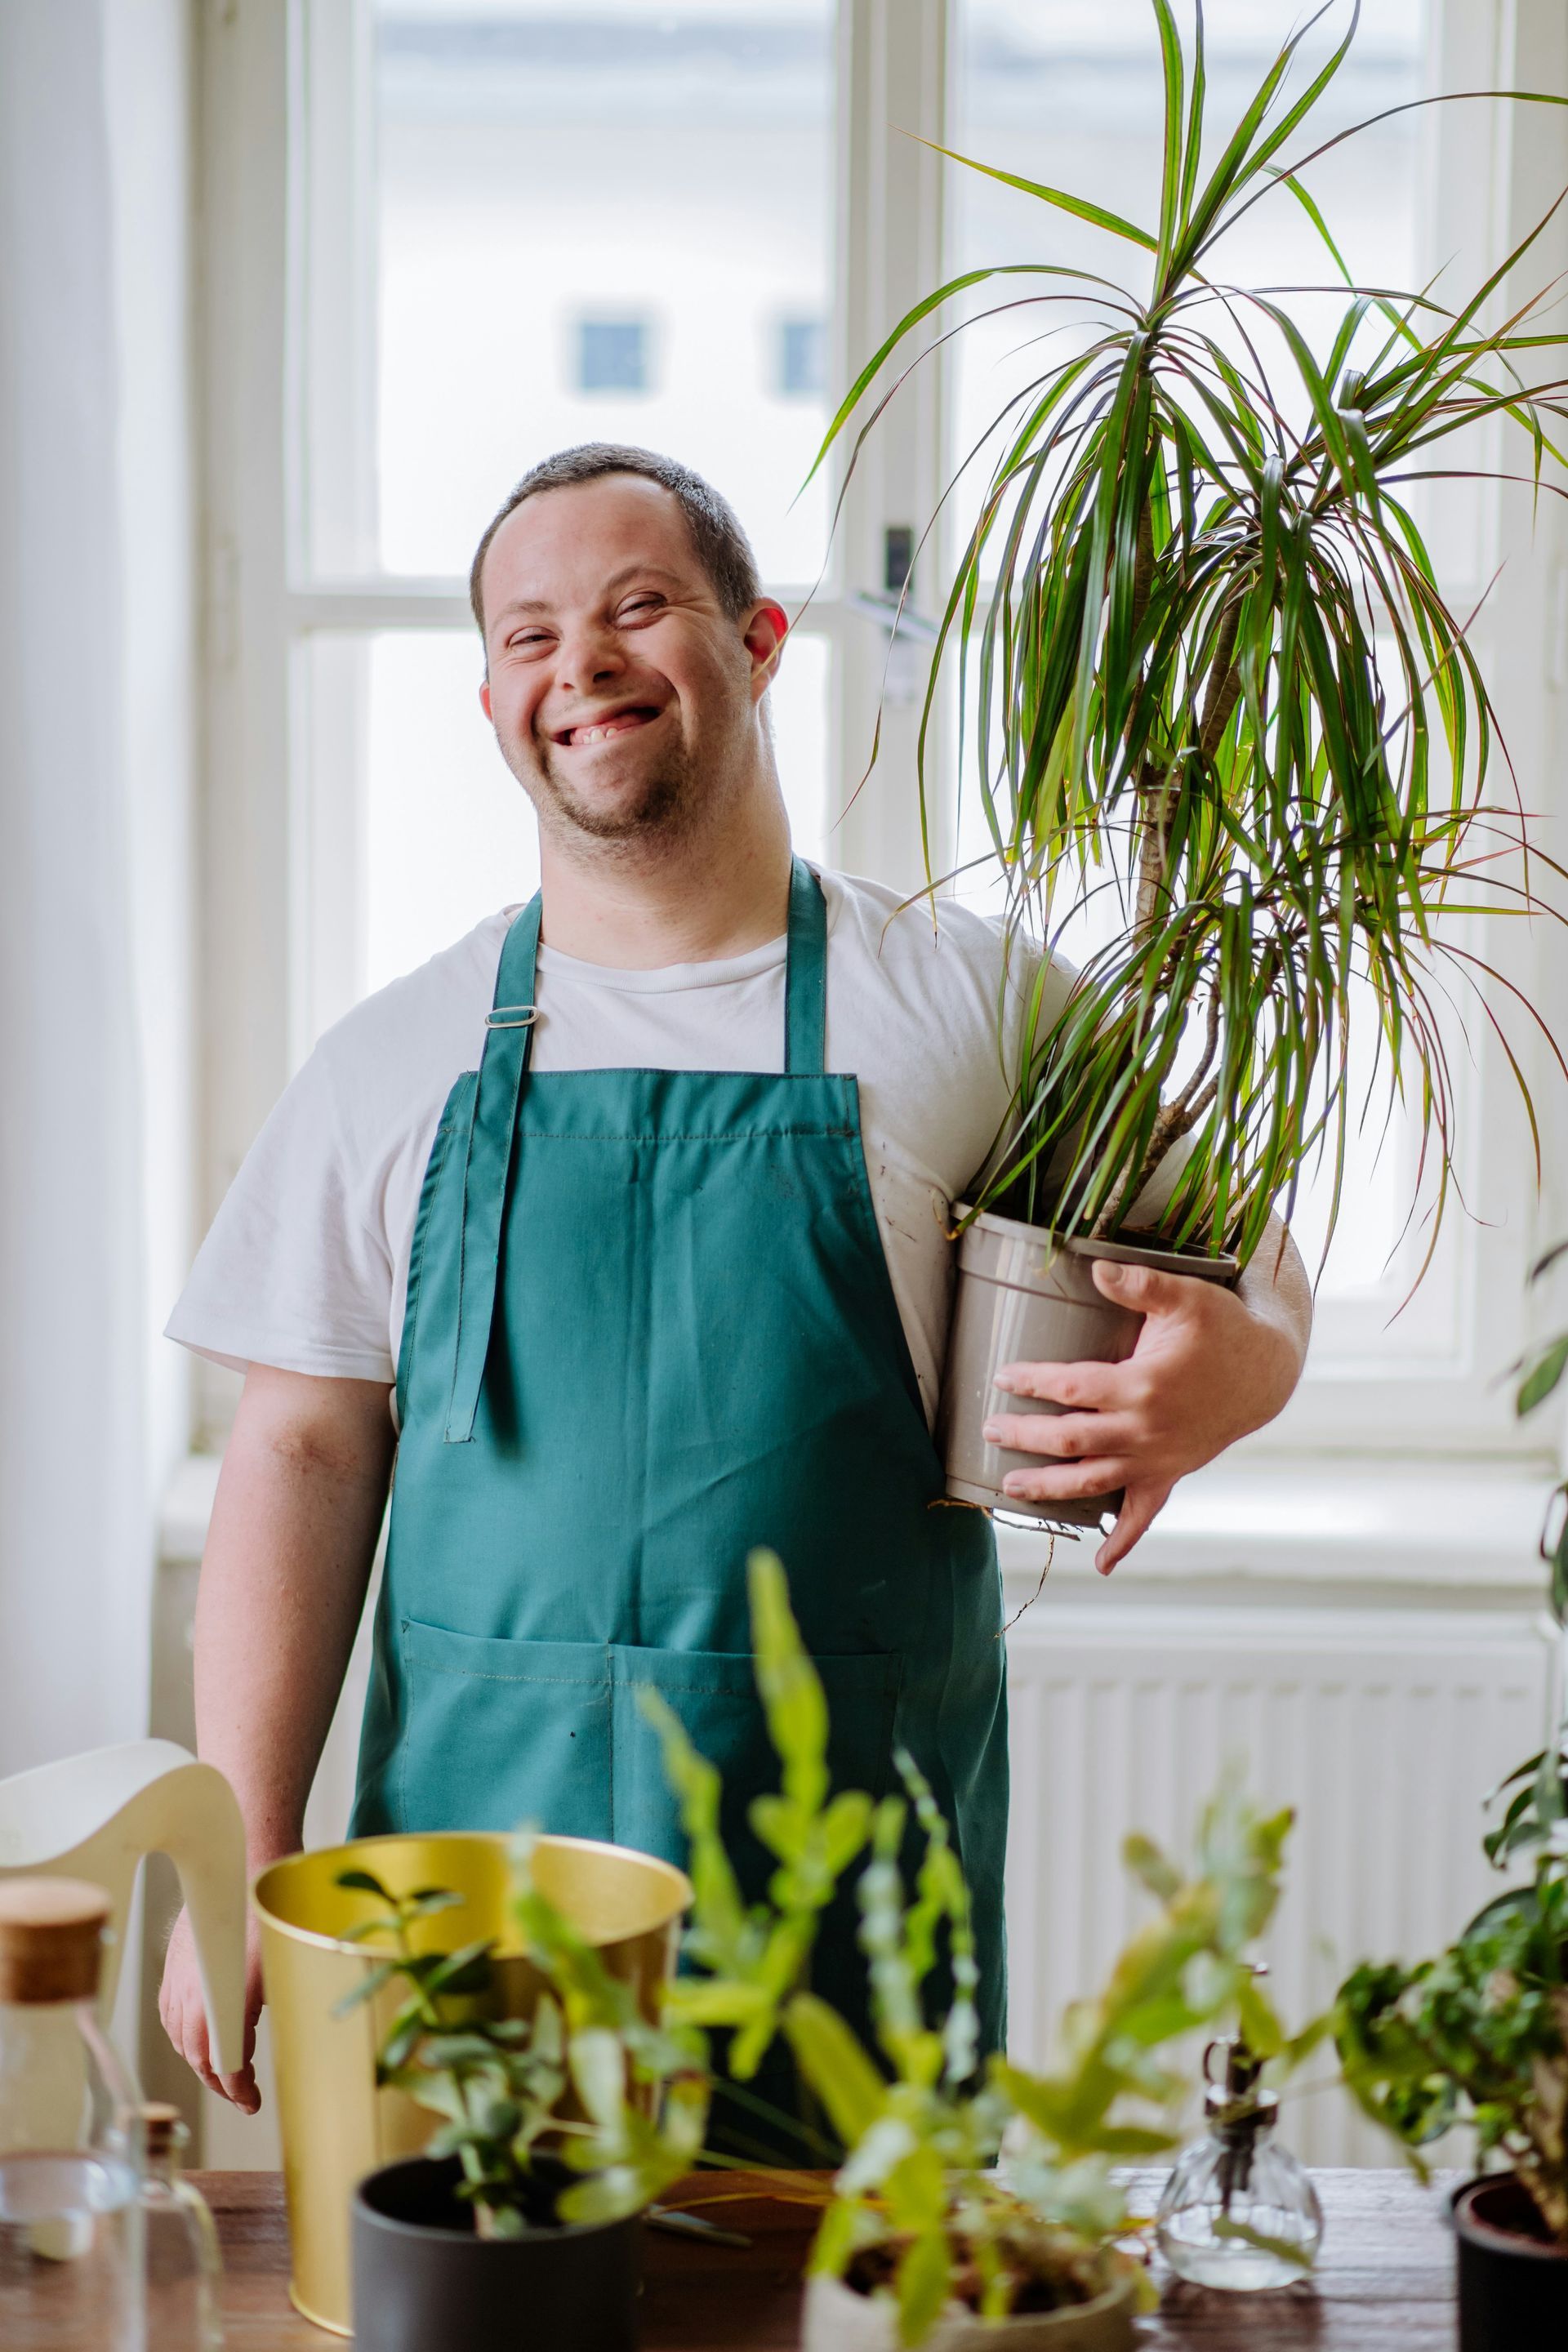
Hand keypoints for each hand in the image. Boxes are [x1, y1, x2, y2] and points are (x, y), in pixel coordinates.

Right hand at [159, 1906, 264, 2113]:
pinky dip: (184, 2034)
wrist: (241, 1864)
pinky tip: (199, 2038)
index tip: (251, 2103)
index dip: (238, 2089)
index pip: (224, 2063)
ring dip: (200, 2059)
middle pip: (198, 2056)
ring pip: (180, 2038)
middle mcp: (193, 1994)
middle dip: (220, 2081)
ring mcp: (178, 1980)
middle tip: (242, 2094)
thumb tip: (268, 2043)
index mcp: (224, 2000)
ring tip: (224, 2072)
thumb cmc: (269, 1913)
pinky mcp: (172, 1966)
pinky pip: (170, 2014)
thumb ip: (265, 2010)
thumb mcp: (279, 1969)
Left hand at [981, 1250, 1306, 1575]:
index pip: (1072, 1387)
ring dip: (1050, 1489)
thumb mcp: (1188, 1296)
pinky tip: (1100, 1563)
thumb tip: (1096, 1267)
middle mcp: (1145, 1430)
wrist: (1265, 1374)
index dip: (1033, 1382)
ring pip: (1093, 1482)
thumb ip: (1141, 1283)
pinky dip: (1122, 1541)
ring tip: (1009, 1490)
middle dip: (1026, 1437)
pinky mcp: (1169, 1475)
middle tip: (992, 1429)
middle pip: (1071, 1439)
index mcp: (1142, 1385)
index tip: (1003, 1377)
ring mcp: (1157, 1459)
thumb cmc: (1222, 1329)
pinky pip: (1144, 1515)